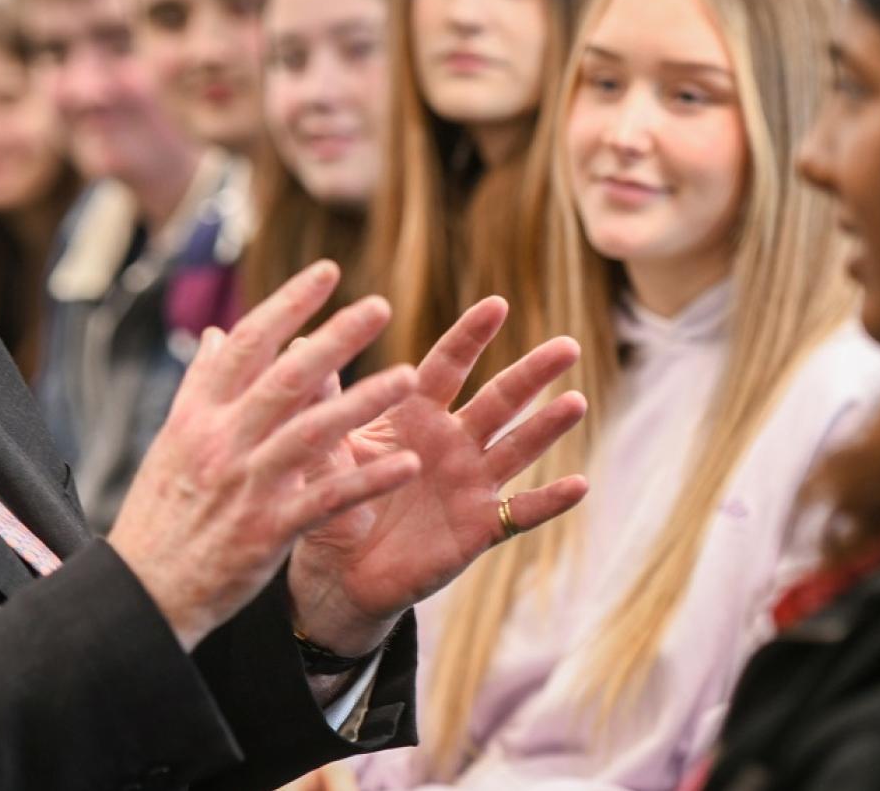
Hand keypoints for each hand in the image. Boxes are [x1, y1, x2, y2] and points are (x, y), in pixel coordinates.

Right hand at [107, 263, 422, 649]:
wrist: (142, 592)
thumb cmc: (161, 514)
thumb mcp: (171, 442)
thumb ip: (200, 386)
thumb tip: (216, 334)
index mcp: (198, 415)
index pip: (247, 344)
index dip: (289, 305)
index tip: (328, 272)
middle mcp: (221, 442)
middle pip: (285, 377)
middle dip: (335, 338)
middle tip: (379, 306)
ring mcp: (246, 485)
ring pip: (311, 432)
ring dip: (363, 402)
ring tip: (408, 376)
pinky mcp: (267, 530)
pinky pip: (327, 498)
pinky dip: (368, 480)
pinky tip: (407, 465)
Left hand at [287, 297, 588, 654]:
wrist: (339, 575)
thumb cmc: (332, 503)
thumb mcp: (323, 451)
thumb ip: (322, 404)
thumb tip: (300, 343)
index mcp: (415, 415)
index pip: (447, 367)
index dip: (471, 337)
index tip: (496, 305)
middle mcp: (452, 442)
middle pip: (499, 399)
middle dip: (532, 373)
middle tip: (567, 346)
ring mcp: (471, 483)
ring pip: (518, 448)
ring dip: (547, 426)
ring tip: (576, 402)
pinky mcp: (479, 527)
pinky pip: (519, 512)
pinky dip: (549, 500)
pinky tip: (579, 484)